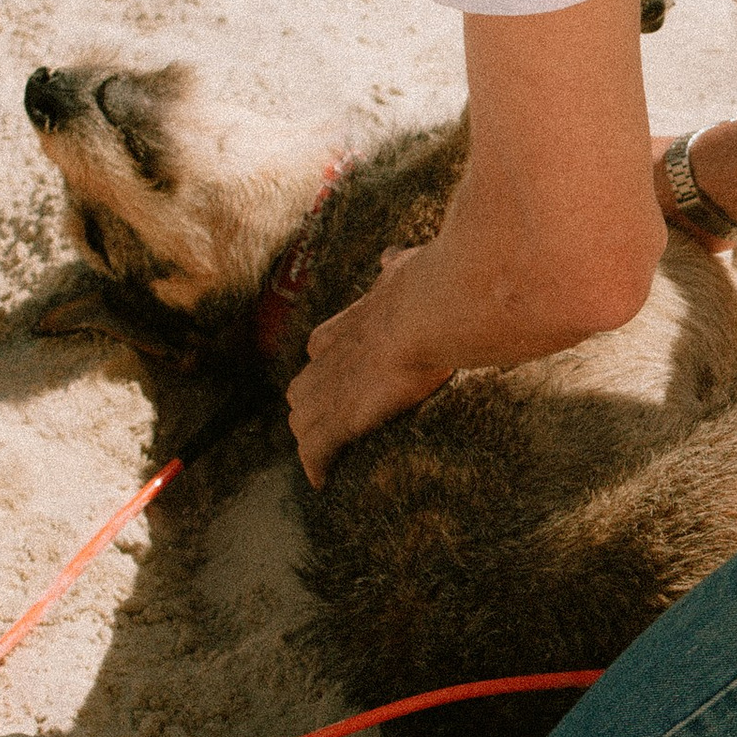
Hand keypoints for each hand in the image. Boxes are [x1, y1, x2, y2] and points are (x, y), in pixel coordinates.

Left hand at [288, 246, 450, 487]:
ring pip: (302, 421)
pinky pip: (317, 451)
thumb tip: (392, 254)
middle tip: (331, 423)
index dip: (327, 363)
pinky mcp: (342, 418)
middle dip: (311, 405)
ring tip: (326, 458)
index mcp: (347, 324)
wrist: (435, 311)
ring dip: (311, 438)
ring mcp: (331, 389)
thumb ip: (396, 265)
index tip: (338, 372)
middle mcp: (330, 357)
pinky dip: (316, 467)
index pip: (320, 347)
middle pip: (303, 388)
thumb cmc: (429, 288)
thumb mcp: (407, 267)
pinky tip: (321, 483)